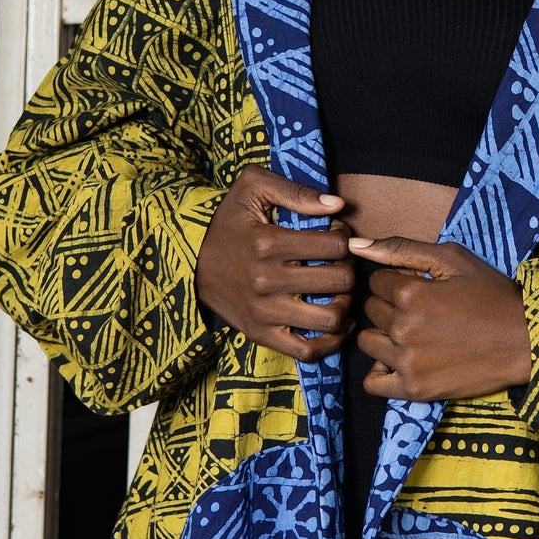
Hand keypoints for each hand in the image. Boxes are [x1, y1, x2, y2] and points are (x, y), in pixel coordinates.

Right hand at [194, 169, 353, 361]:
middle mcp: (266, 281)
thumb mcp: (251, 188)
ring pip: (329, 318)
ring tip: (339, 290)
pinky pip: (307, 351)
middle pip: (339, 280)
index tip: (336, 235)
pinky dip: (331, 341)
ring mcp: (264, 312)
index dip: (344, 237)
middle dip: (349, 267)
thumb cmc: (228, 221)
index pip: (334, 245)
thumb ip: (294, 190)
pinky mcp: (260, 334)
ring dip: (345, 303)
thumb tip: (337, 205)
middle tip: (341, 262)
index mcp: (267, 244)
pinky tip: (339, 322)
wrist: (189, 261)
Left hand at [349, 236, 532, 401]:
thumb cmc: (491, 295)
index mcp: (410, 292)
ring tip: (414, 333)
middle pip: (372, 310)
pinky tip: (404, 359)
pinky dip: (382, 370)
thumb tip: (355, 246)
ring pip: (368, 342)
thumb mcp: (452, 259)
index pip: (375, 281)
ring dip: (385, 336)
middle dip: (391, 305)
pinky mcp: (414, 389)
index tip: (421, 288)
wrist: (525, 340)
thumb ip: (401, 249)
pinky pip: (373, 382)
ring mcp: (407, 362)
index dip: (397, 281)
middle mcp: (403, 328)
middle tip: (423, 310)